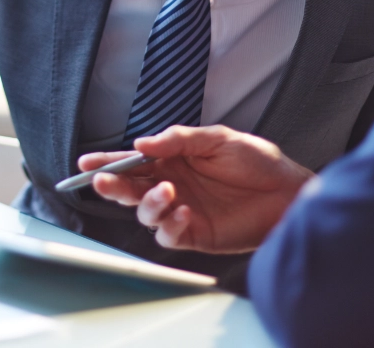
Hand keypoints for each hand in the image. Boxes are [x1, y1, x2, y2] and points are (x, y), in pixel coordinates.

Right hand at [79, 125, 313, 253]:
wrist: (287, 192)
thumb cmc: (256, 161)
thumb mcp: (218, 138)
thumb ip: (179, 139)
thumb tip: (143, 142)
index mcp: (172, 161)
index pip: (132, 161)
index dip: (108, 161)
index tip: (86, 162)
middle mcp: (171, 186)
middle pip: (130, 189)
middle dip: (113, 186)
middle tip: (103, 182)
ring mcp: (181, 211)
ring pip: (145, 213)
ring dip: (148, 203)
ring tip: (168, 192)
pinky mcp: (195, 234)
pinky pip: (169, 235)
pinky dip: (170, 225)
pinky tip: (184, 212)